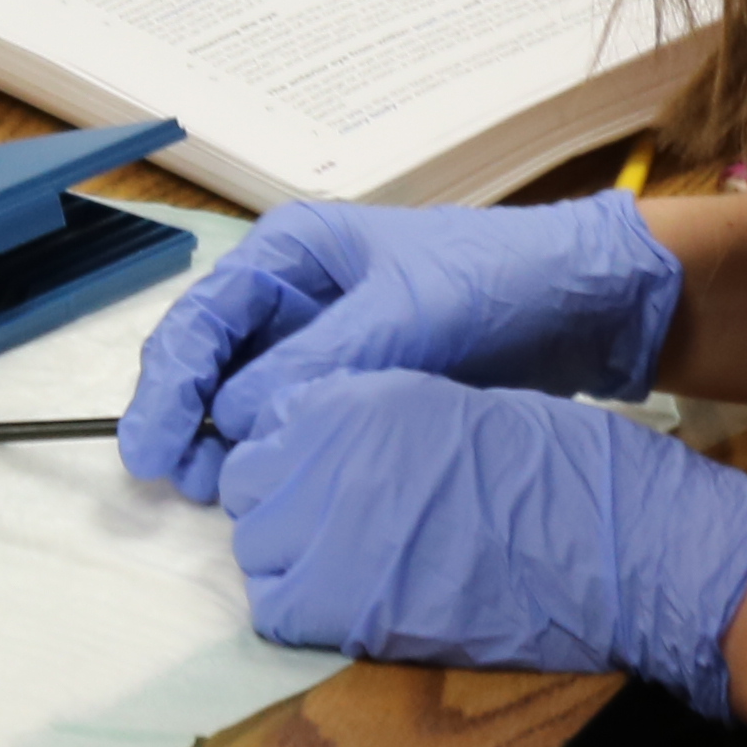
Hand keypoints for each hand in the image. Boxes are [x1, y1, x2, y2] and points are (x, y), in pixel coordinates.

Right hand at [123, 194, 680, 504]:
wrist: (592, 301)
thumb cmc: (503, 278)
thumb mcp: (409, 314)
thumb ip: (319, 364)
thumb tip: (235, 418)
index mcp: (292, 253)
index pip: (204, 318)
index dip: (169, 384)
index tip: (154, 446)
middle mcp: (294, 295)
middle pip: (209, 360)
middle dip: (185, 418)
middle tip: (179, 480)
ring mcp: (322, 342)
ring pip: (243, 396)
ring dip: (222, 443)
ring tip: (216, 493)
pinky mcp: (355, 383)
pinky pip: (292, 420)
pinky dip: (271, 452)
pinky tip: (265, 485)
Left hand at [217, 372, 746, 715]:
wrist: (611, 542)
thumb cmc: (558, 470)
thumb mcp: (451, 406)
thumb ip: (376, 422)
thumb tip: (336, 451)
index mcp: (351, 400)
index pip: (268, 425)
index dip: (293, 455)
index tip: (321, 474)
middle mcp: (319, 459)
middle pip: (249, 487)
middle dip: (280, 504)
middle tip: (335, 525)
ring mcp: (323, 534)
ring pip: (255, 549)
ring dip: (287, 557)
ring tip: (347, 565)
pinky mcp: (341, 609)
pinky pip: (276, 609)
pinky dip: (298, 610)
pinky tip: (349, 604)